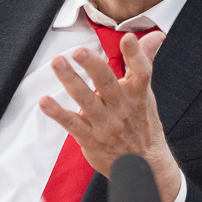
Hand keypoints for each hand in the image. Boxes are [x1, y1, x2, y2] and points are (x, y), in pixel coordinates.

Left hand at [38, 31, 183, 201]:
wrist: (143, 165)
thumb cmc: (141, 122)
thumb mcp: (145, 92)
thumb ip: (144, 60)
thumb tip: (156, 35)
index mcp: (137, 94)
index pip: (141, 72)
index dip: (135, 55)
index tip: (127, 38)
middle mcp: (121, 108)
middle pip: (107, 84)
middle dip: (92, 66)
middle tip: (78, 51)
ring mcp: (105, 124)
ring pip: (87, 101)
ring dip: (71, 81)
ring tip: (58, 63)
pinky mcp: (90, 138)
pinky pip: (72, 124)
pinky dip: (58, 113)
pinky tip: (45, 102)